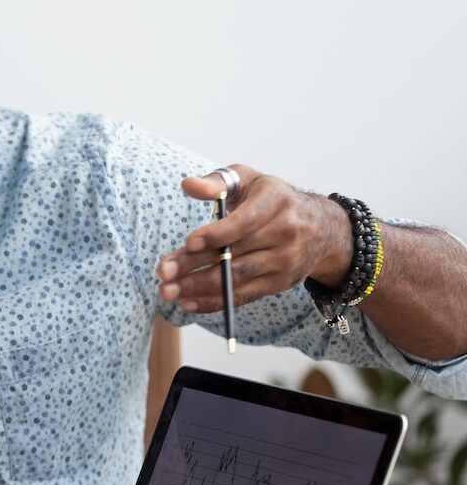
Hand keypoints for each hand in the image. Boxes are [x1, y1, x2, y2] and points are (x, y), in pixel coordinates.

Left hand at [156, 165, 349, 312]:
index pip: (244, 222)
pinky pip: (244, 296)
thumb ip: (217, 182)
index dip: (216, 234)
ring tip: (168, 291)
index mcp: (275, 202)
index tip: (188, 242)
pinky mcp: (280, 283)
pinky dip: (214, 302)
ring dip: (198, 287)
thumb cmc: (271, 200)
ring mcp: (285, 261)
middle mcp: (285, 233)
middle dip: (195, 265)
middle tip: (163, 273)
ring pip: (236, 278)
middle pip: (234, 254)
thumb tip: (188, 185)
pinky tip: (188, 303)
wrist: (321, 227)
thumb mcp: (248, 180)